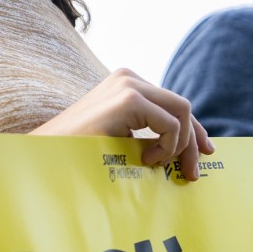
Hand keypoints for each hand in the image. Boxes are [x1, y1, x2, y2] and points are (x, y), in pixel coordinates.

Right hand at [32, 69, 214, 176]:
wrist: (46, 157)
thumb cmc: (81, 156)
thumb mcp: (123, 141)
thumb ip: (149, 136)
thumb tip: (192, 149)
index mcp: (127, 86)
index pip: (173, 104)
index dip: (193, 130)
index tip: (205, 155)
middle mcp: (129, 78)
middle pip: (183, 107)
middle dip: (194, 141)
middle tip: (192, 173)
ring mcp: (128, 85)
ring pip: (182, 111)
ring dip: (179, 145)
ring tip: (156, 163)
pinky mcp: (128, 98)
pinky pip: (169, 124)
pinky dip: (166, 146)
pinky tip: (145, 158)